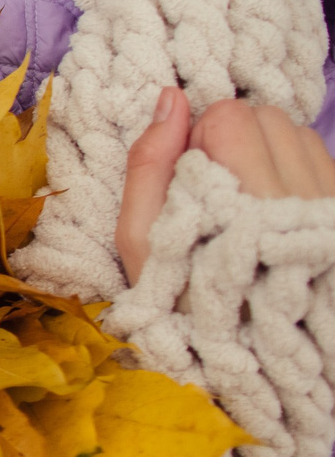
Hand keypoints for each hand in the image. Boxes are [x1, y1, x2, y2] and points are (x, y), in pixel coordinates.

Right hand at [116, 88, 334, 282]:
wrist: (252, 359)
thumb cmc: (180, 303)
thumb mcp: (140, 241)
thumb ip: (149, 164)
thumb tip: (170, 97)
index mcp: (242, 200)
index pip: (229, 116)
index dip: (198, 141)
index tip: (190, 184)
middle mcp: (296, 195)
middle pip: (266, 116)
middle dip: (234, 141)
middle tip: (218, 193)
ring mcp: (326, 203)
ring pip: (297, 132)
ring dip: (267, 153)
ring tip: (248, 201)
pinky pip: (320, 157)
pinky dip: (294, 171)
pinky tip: (275, 210)